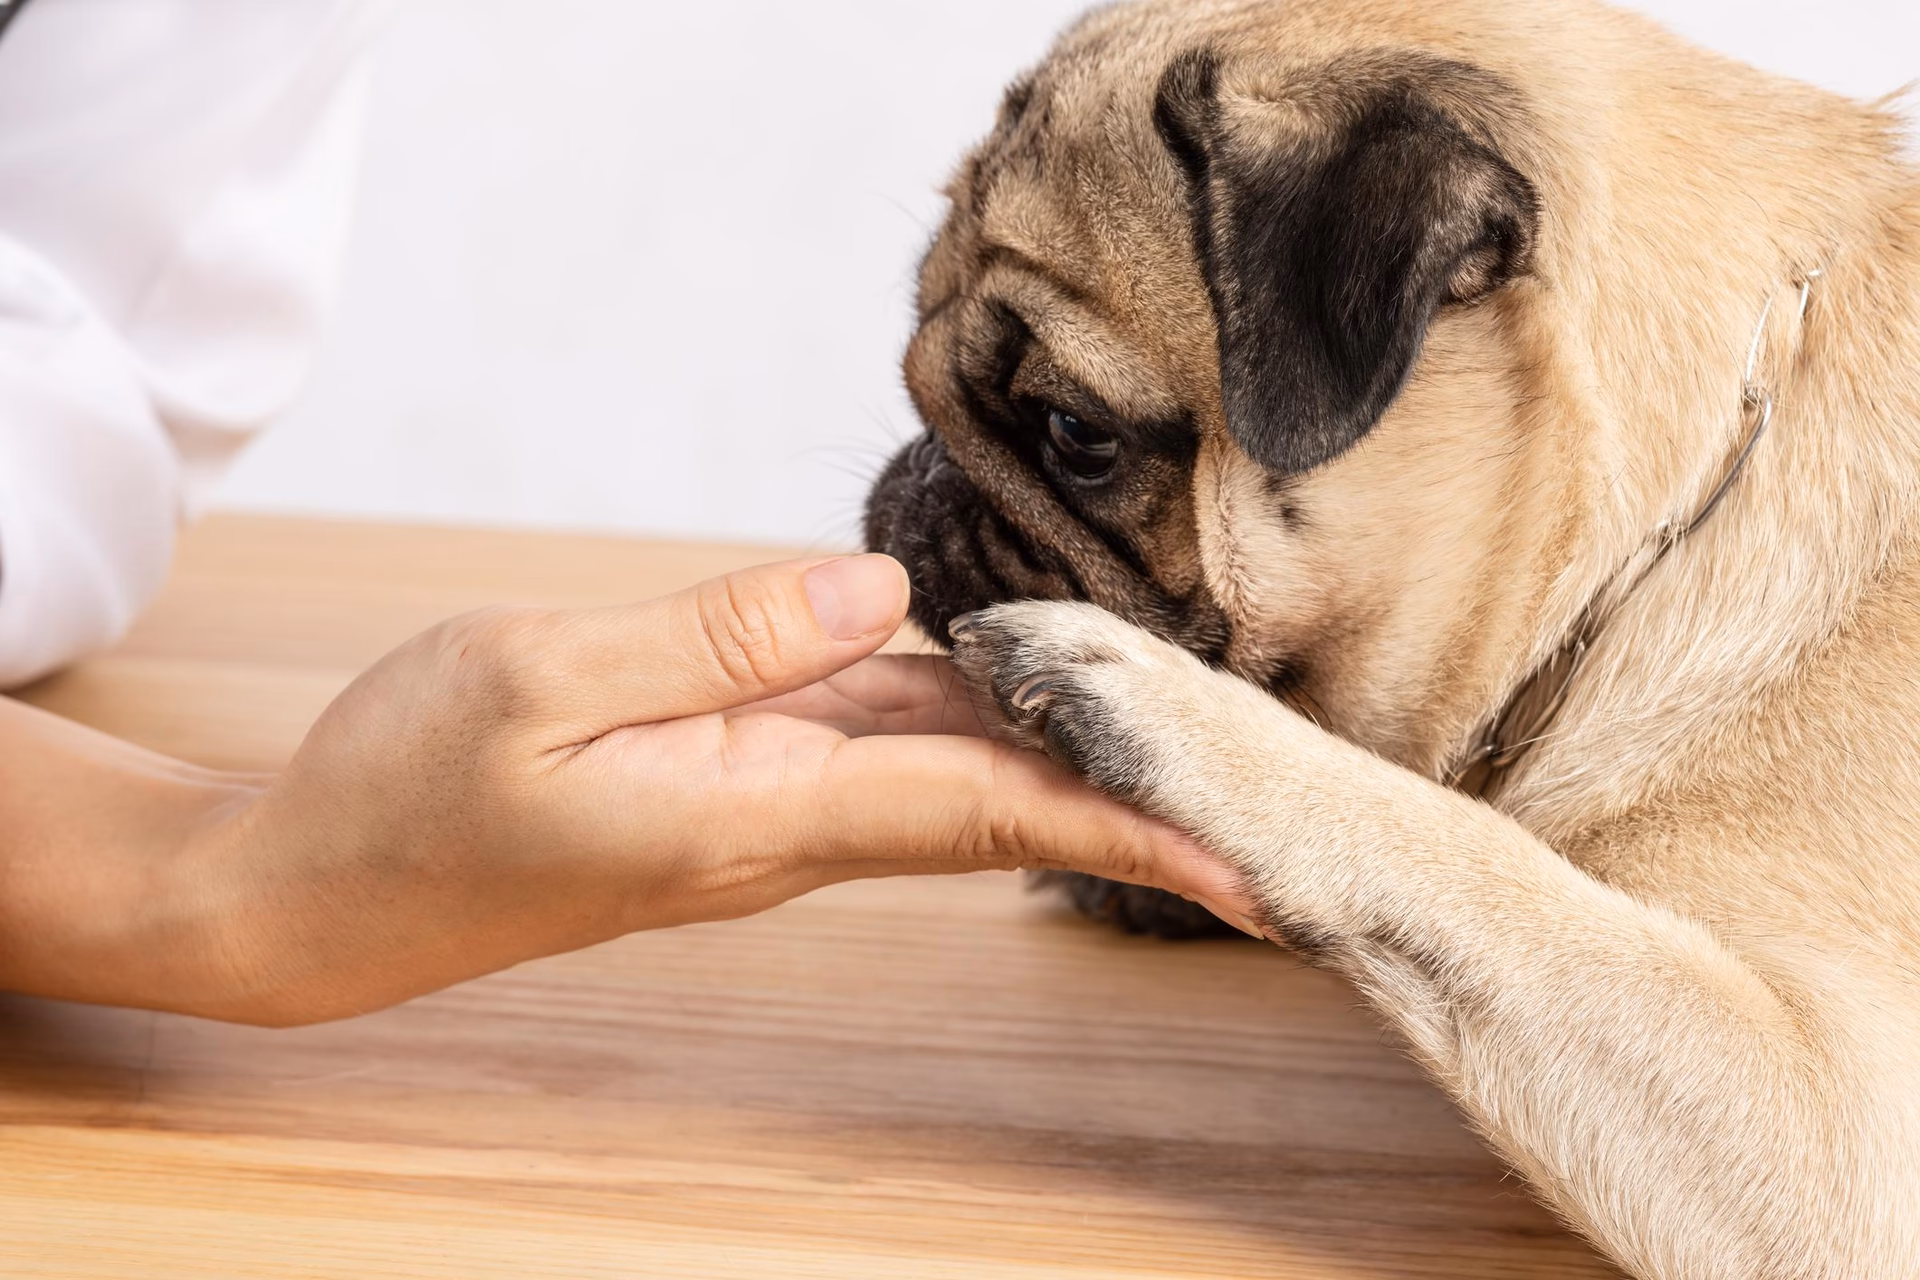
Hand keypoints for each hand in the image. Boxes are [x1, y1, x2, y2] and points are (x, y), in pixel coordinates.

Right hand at [11, 555, 1251, 1025]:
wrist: (324, 890)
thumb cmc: (409, 787)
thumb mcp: (542, 678)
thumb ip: (721, 633)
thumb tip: (885, 590)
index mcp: (758, 813)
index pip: (988, 812)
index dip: (1128, 826)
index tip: (1254, 862)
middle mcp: (790, 824)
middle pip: (1004, 800)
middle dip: (1139, 794)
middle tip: (1276, 782)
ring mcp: (766, 809)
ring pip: (951, 767)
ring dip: (1065, 747)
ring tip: (1186, 718)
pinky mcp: (734, 782)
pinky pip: (878, 739)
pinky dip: (962, 705)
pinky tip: (1016, 664)